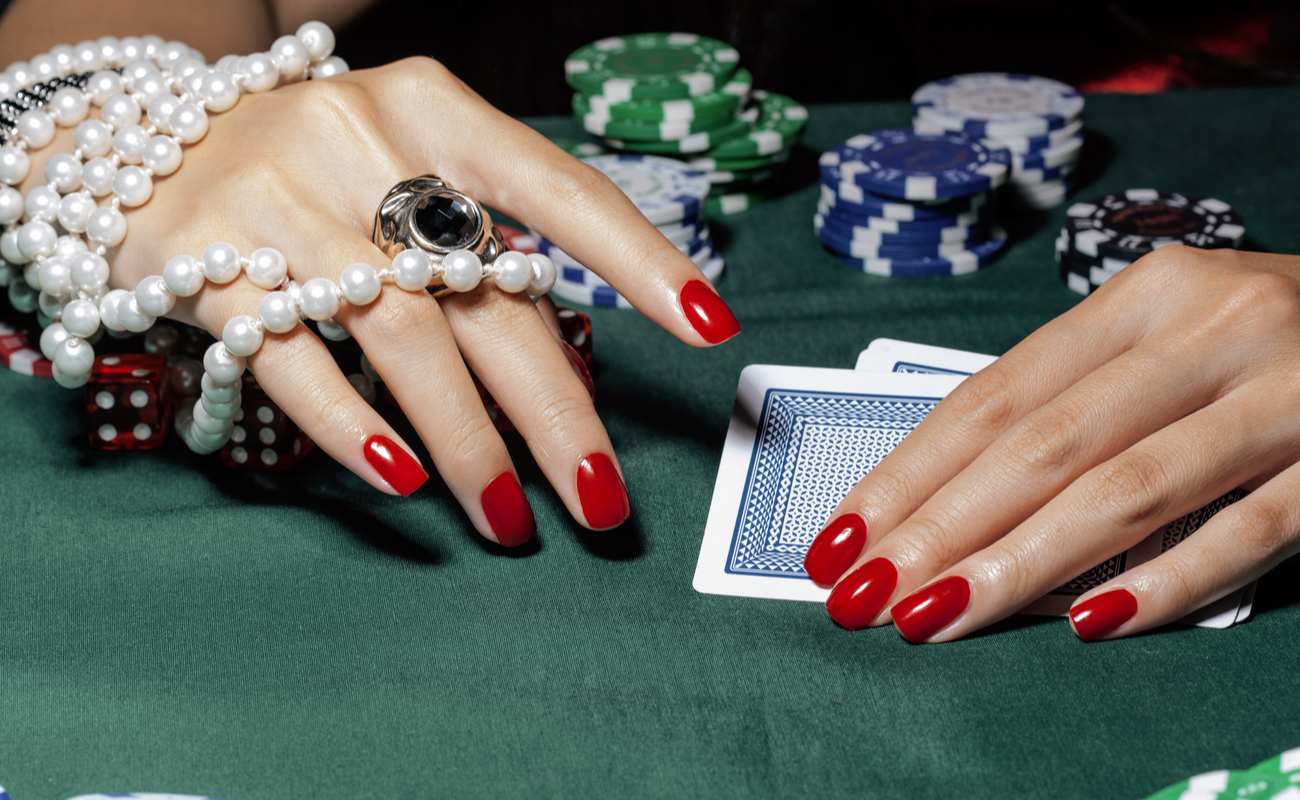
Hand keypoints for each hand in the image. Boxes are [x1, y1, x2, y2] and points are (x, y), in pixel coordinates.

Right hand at [22, 57, 739, 543]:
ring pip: (406, 338)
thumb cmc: (314, 174)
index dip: (642, 262)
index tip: (712, 330)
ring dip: (470, 441)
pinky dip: (352, 425)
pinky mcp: (208, 266)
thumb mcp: (404, 172)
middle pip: (492, 297)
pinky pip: (296, 361)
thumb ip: (482, 250)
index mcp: (438, 114)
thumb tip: (576, 371)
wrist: (133, 146)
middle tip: (601, 498)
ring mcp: (282, 201)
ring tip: (510, 517)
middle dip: (559, 409)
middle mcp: (366, 145)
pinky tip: (403, 479)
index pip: (562, 192)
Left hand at [804, 245, 1299, 640]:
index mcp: (1144, 299)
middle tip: (861, 592)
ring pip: (1128, 491)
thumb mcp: (1168, 340)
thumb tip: (952, 504)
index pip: (997, 395)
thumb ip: (1079, 403)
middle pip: (1044, 445)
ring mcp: (1287, 394)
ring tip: (933, 615)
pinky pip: (1248, 533)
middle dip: (938, 527)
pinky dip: (1165, 582)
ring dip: (1018, 564)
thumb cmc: (1265, 342)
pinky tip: (1088, 623)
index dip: (911, 470)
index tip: (840, 533)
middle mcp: (1211, 330)